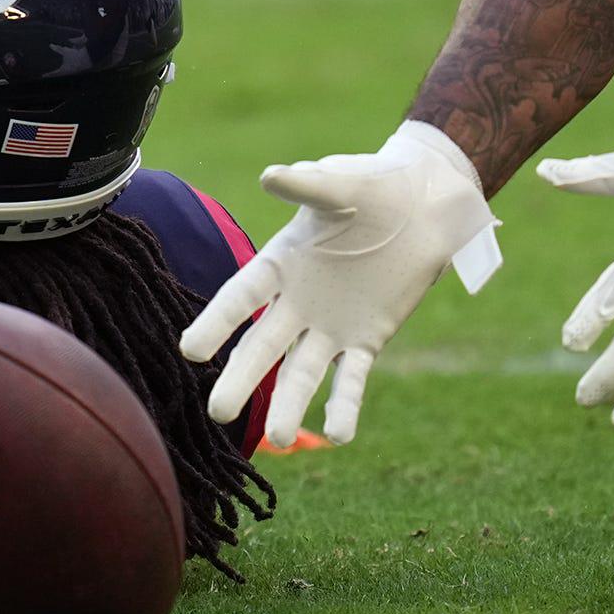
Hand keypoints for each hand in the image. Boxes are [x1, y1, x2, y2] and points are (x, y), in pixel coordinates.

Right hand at [178, 120, 499, 445]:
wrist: (423, 205)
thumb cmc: (374, 186)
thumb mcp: (342, 184)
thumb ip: (309, 186)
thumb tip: (272, 176)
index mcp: (281, 262)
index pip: (241, 297)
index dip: (216, 323)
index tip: (190, 351)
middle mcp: (298, 302)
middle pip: (262, 346)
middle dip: (241, 378)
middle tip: (218, 413)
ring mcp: (330, 326)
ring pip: (302, 372)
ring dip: (289, 404)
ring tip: (278, 438)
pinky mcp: (366, 339)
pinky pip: (352, 379)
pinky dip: (344, 406)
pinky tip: (338, 436)